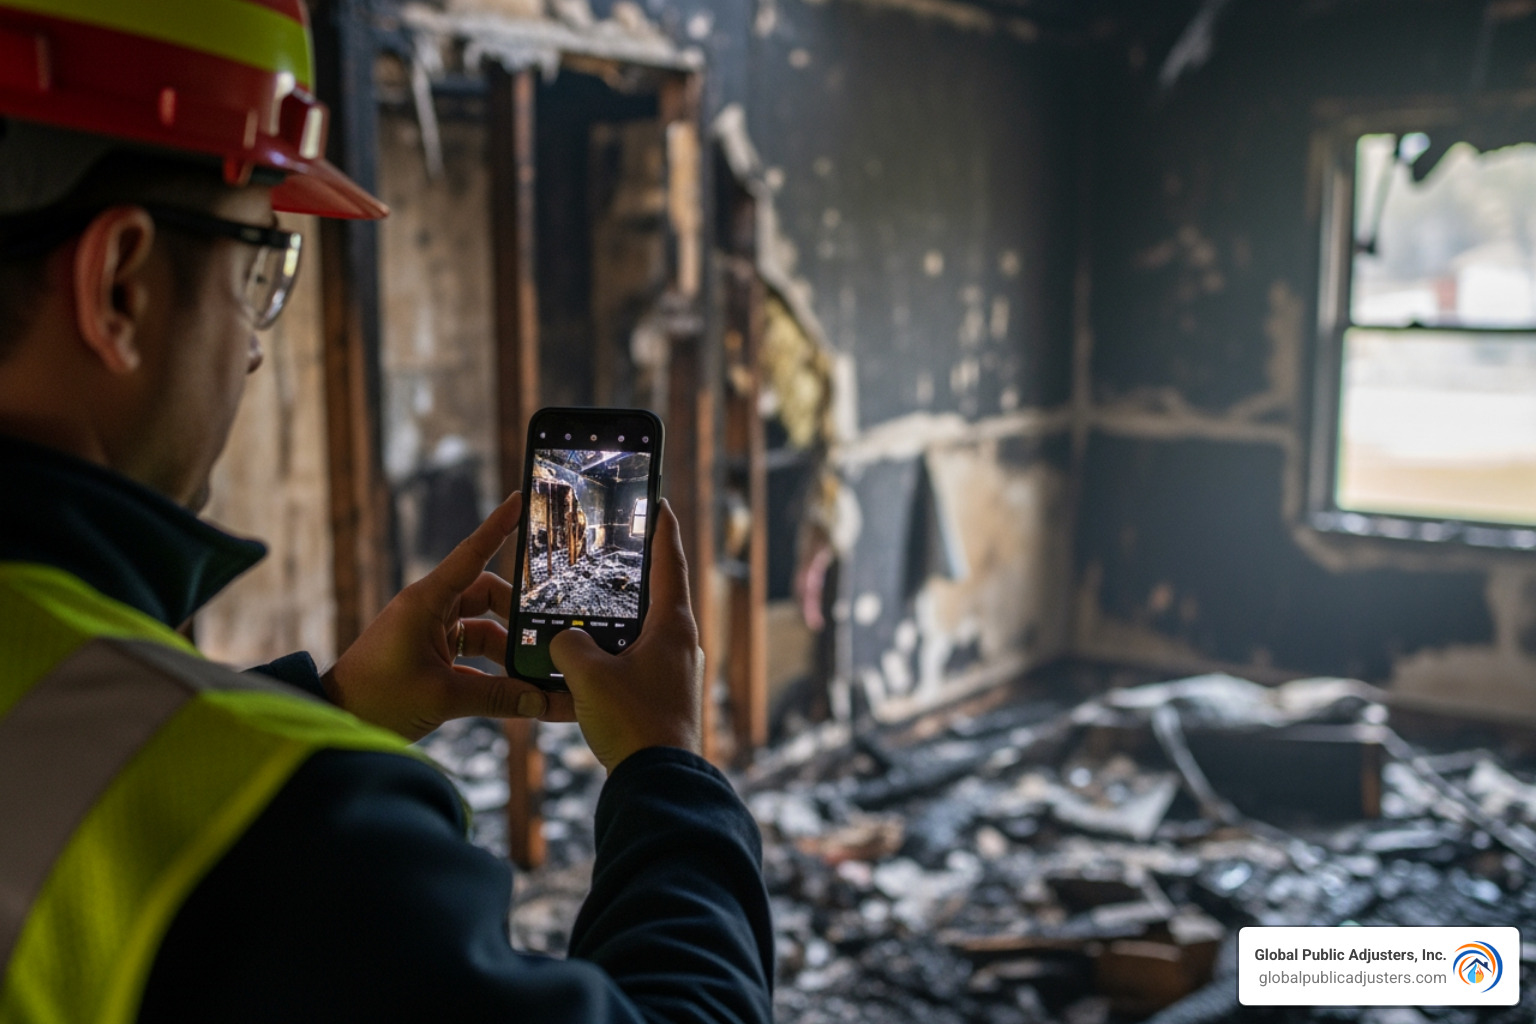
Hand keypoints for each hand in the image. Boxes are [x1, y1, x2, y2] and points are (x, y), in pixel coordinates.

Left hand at [324, 491, 575, 739]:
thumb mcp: (442, 698)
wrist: (337, 719)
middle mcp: (429, 609)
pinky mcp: (429, 657)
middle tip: (544, 638)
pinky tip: (513, 692)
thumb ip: (497, 697)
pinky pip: (471, 654)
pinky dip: (492, 671)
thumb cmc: (376, 698)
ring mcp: (429, 633)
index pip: (472, 554)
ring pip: (483, 628)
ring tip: (532, 675)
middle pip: (487, 595)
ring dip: (506, 650)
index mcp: (426, 601)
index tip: (520, 499)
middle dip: (516, 616)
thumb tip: (541, 700)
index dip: (498, 526)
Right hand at [549, 499, 702, 771]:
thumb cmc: (633, 722)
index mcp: (674, 626)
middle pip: (655, 598)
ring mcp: (676, 673)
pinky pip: (635, 668)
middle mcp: (682, 645)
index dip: (661, 529)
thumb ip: (568, 646)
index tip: (658, 501)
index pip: (669, 563)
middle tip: (608, 556)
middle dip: (629, 580)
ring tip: (582, 617)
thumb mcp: (588, 676)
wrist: (658, 783)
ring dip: (614, 627)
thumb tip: (562, 641)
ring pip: (641, 636)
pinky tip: (584, 669)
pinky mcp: (665, 699)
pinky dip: (611, 662)